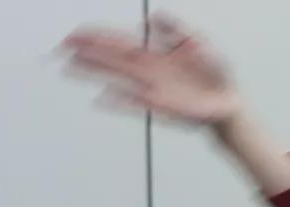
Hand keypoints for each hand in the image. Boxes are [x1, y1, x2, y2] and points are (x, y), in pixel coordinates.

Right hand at [60, 13, 239, 126]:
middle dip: (87, 51)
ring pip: (116, 77)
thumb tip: (154, 17)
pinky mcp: (160, 106)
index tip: (76, 34)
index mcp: (154, 53)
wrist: (229, 102)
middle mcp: (147, 70)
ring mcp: (151, 88)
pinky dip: (118, 101)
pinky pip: (134, 103)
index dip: (97, 37)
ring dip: (93, 72)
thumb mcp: (199, 42)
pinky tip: (100, 99)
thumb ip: (176, 29)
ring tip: (68, 67)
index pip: (119, 42)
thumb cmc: (215, 73)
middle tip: (60, 47)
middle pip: (111, 58)